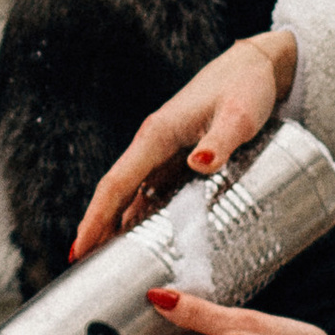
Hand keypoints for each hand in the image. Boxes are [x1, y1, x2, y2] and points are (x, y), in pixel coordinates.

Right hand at [69, 29, 298, 256]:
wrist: (255, 66)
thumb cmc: (246, 87)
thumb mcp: (239, 116)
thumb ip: (221, 142)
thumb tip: (198, 164)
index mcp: (157, 135)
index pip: (116, 182)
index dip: (96, 217)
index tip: (79, 249)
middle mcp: (153, 144)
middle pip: (116, 193)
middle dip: (97, 228)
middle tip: (82, 269)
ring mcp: (164, 151)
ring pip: (132, 194)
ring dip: (116, 225)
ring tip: (107, 265)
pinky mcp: (178, 157)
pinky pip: (151, 192)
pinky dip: (141, 216)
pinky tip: (144, 240)